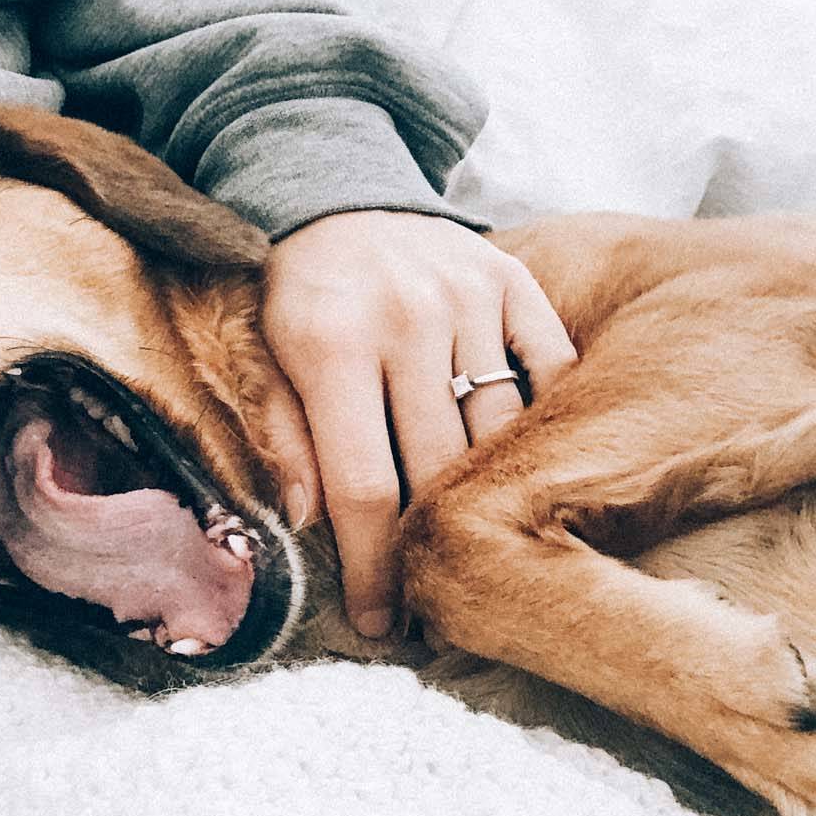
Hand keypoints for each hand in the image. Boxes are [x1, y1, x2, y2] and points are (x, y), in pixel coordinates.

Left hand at [257, 210, 576, 636]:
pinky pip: (551, 370)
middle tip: (431, 600)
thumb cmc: (298, 296)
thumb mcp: (263, 357)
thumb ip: (286, 437)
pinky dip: (544, 422)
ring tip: (480, 547)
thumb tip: (310, 522)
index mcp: (332, 344)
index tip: (380, 623)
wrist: (338, 193)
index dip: (374, 566)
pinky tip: (526, 468)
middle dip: (433, 546)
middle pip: (438, 468)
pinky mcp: (514, 281)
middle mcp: (408, 319)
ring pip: (499, 429)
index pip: (364, 484)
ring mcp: (469, 296)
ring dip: (490, 498)